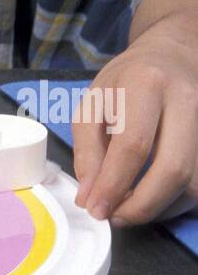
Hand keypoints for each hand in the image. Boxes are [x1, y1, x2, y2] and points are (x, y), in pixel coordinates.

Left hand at [72, 17, 197, 225]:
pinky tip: (154, 199)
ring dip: (160, 208)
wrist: (172, 58)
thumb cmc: (127, 81)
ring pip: (194, 184)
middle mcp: (186, 102)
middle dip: (142, 205)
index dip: (113, 185)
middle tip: (115, 217)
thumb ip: (87, 151)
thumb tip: (90, 197)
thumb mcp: (93, 103)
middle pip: (173, 170)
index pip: (133, 145)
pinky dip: (176, 203)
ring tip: (131, 208)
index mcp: (147, 84)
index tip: (96, 209)